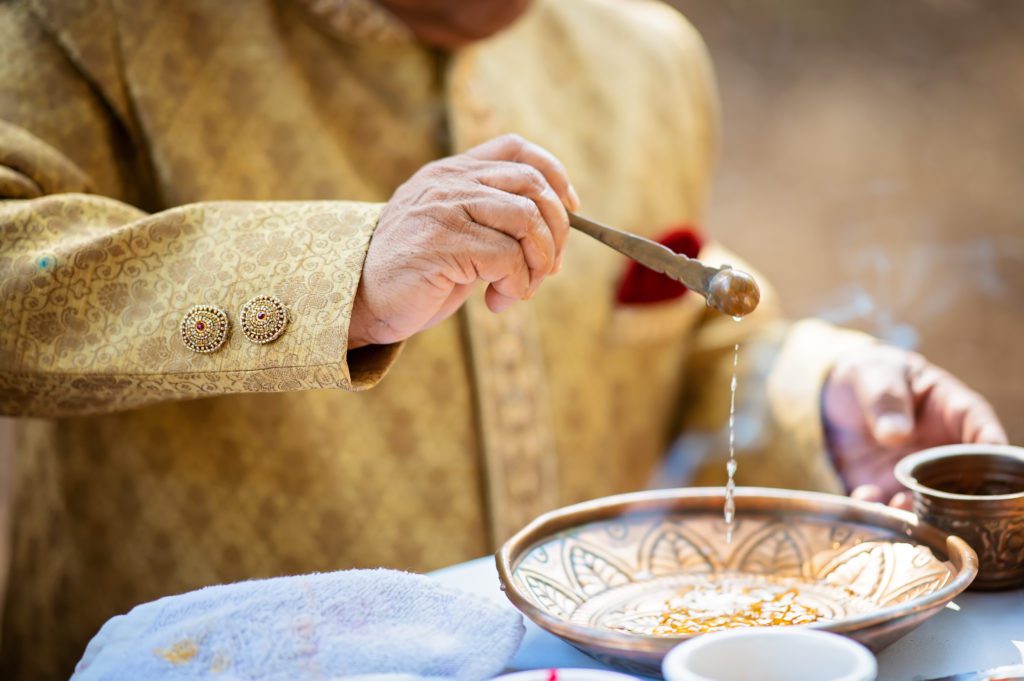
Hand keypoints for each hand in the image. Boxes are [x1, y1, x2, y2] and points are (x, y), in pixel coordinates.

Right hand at [349, 134, 579, 347]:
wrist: (361, 299)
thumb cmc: (416, 274)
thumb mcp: (455, 233)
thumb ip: (492, 221)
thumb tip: (555, 240)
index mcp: (453, 173)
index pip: (516, 149)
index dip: (554, 173)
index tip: (571, 208)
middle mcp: (449, 182)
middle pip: (532, 185)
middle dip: (556, 231)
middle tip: (548, 268)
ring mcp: (445, 208)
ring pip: (526, 219)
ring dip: (537, 263)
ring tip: (520, 289)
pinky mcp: (443, 242)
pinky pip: (507, 258)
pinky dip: (516, 285)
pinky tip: (497, 302)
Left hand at [822, 344, 1006, 506]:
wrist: (831, 395)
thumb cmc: (869, 375)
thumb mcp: (876, 374)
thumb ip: (886, 398)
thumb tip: (896, 433)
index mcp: (952, 411)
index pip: (980, 428)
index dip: (990, 445)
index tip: (991, 456)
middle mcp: (941, 450)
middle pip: (963, 478)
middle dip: (956, 496)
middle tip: (943, 501)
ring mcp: (914, 474)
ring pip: (929, 502)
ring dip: (918, 510)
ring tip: (898, 505)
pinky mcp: (883, 489)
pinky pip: (885, 506)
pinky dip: (878, 509)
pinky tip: (864, 499)